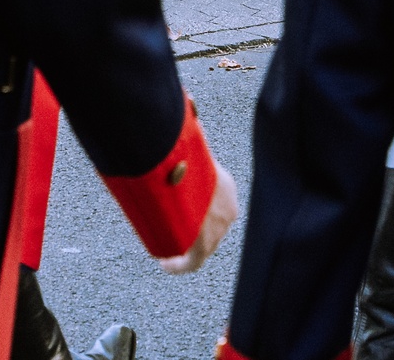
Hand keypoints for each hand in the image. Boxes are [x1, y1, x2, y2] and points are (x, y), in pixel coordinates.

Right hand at [158, 155, 239, 273]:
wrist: (185, 172)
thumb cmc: (183, 155)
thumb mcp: (188, 151)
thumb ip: (185, 147)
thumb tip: (177, 128)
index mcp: (226, 188)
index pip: (215, 204)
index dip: (199, 209)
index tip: (181, 212)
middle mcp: (227, 210)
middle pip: (210, 225)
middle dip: (193, 230)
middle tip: (171, 230)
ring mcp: (218, 229)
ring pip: (203, 244)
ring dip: (185, 247)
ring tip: (166, 249)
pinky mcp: (204, 244)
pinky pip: (193, 261)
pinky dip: (180, 265)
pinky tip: (166, 264)